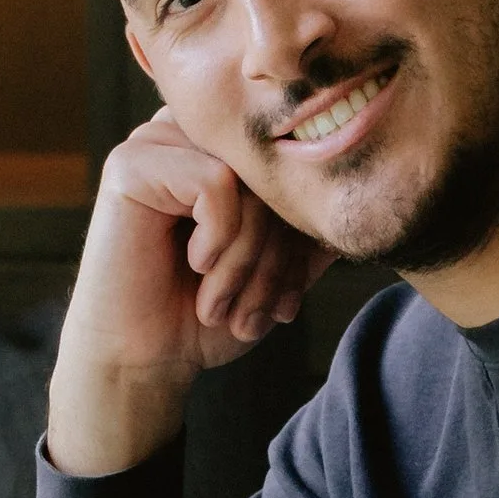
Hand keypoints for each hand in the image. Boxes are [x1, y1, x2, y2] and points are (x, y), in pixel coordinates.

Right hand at [46, 108, 330, 478]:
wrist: (143, 360)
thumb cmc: (204, 317)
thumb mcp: (277, 272)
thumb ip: (314, 233)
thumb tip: (368, 202)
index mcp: (220, 153)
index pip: (295, 170)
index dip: (301, 238)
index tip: (287, 305)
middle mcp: (188, 137)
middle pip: (272, 173)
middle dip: (276, 254)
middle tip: (256, 314)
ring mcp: (155, 144)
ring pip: (247, 180)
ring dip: (247, 257)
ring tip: (220, 304)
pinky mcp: (131, 164)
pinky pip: (215, 185)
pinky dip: (219, 239)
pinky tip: (194, 267)